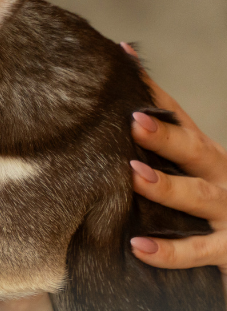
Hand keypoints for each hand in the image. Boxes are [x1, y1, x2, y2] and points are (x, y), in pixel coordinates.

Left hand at [123, 44, 226, 292]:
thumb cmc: (202, 218)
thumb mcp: (184, 183)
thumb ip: (152, 161)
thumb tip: (95, 136)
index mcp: (206, 158)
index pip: (178, 118)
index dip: (153, 91)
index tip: (124, 59)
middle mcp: (220, 179)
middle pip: (193, 150)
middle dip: (166, 135)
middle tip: (133, 120)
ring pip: (199, 196)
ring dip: (167, 187)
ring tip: (135, 177)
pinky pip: (196, 252)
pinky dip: (168, 251)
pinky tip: (138, 246)